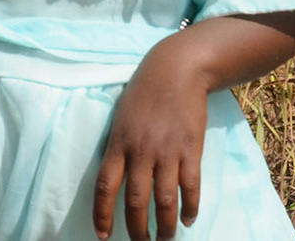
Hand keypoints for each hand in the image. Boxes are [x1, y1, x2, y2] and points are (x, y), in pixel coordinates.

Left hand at [94, 32, 208, 240]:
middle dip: (138, 230)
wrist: (177, 70)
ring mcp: (168, 151)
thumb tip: (114, 178)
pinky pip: (191, 187)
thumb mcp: (121, 116)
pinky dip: (190, 207)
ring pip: (165, 200)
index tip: (103, 236)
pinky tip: (189, 219)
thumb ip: (118, 146)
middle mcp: (141, 150)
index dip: (102, 214)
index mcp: (118, 142)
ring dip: (166, 226)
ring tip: (167, 238)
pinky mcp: (191, 149)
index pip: (106, 186)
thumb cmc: (144, 91)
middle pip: (136, 201)